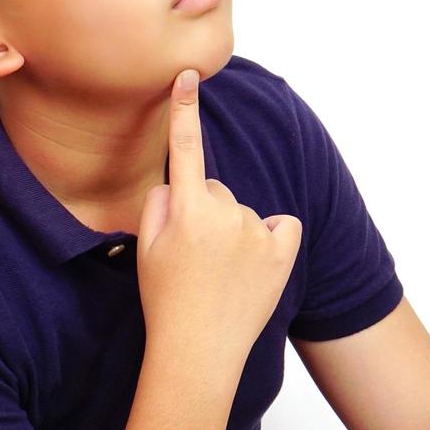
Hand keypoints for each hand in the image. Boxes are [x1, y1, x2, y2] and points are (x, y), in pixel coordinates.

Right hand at [135, 68, 302, 371]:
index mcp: (187, 209)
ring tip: (221, 274)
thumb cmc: (166, 301)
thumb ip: (158, 205)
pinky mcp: (284, 251)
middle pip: (215, 189)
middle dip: (205, 212)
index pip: (184, 148)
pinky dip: (272, 239)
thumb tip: (178, 185)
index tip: (187, 75)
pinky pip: (281, 225)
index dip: (184, 109)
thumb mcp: (145, 250)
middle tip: (193, 258)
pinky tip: (255, 267)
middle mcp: (226, 213)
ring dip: (235, 232)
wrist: (199, 353)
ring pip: (244, 212)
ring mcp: (258, 232)